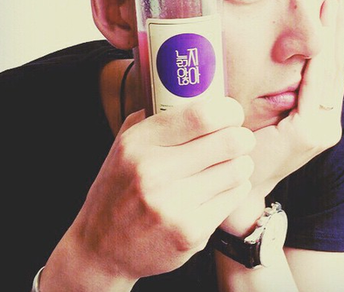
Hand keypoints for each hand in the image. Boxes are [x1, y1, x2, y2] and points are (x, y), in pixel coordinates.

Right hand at [42, 97, 254, 288]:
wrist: (101, 249)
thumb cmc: (119, 189)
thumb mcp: (125, 145)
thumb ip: (156, 118)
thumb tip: (199, 95)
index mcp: (138, 143)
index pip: (200, 115)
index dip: (228, 111)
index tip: (232, 113)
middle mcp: (153, 172)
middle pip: (227, 141)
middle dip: (243, 137)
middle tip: (241, 138)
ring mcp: (172, 205)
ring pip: (237, 170)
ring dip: (242, 163)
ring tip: (233, 163)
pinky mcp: (189, 233)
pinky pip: (234, 198)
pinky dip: (235, 189)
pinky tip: (222, 188)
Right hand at [222, 0, 343, 233]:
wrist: (248, 191)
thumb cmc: (240, 160)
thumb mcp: (246, 126)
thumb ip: (267, 98)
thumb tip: (277, 58)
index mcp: (308, 127)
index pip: (320, 72)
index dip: (323, 37)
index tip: (326, 6)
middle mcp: (325, 126)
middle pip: (336, 69)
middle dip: (338, 31)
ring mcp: (327, 127)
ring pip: (337, 76)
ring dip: (339, 41)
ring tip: (341, 12)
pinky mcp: (324, 126)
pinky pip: (330, 86)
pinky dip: (331, 59)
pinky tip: (330, 42)